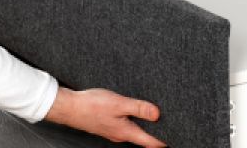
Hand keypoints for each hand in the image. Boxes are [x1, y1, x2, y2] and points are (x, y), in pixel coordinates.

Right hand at [46, 87, 165, 146]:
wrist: (69, 107)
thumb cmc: (92, 105)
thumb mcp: (119, 103)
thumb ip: (139, 108)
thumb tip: (158, 114)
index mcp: (126, 132)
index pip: (150, 142)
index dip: (164, 141)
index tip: (177, 139)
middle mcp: (121, 135)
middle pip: (144, 138)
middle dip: (157, 133)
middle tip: (172, 126)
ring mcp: (114, 130)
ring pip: (135, 131)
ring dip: (146, 126)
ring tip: (159, 119)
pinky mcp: (108, 124)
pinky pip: (127, 125)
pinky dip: (135, 121)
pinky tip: (137, 113)